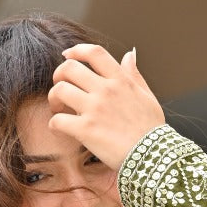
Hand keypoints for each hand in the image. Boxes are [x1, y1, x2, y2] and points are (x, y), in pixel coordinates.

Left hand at [47, 43, 164, 171]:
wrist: (153, 155)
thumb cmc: (151, 129)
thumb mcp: (147, 96)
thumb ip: (134, 74)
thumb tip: (129, 55)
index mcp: (120, 80)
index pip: (94, 53)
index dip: (76, 50)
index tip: (67, 55)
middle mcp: (106, 90)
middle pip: (69, 68)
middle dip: (58, 75)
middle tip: (60, 88)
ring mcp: (95, 109)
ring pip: (59, 90)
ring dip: (53, 98)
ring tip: (59, 109)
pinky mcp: (86, 130)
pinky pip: (58, 120)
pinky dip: (54, 124)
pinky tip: (59, 128)